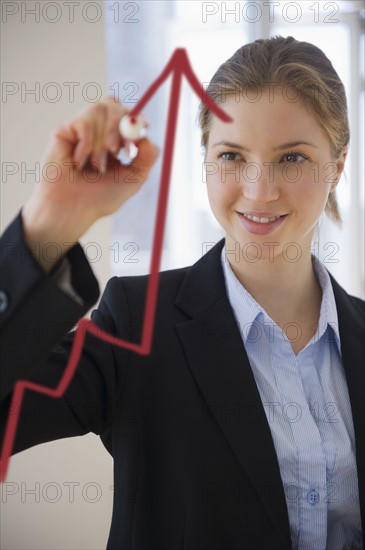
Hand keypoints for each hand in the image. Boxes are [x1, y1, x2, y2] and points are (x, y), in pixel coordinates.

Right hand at [22, 96, 158, 271]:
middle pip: (113, 103)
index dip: (135, 120)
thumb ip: (146, 158)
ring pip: (99, 109)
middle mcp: (97, 132)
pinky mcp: (63, 131)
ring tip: (96, 165)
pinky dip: (87, 144)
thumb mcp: (133, 179)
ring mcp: (79, 130)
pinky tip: (79, 162)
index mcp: (114, 140)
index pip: (127, 115)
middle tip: (118, 150)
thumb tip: (148, 137)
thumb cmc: (100, 198)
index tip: (139, 135)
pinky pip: (83, 123)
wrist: (73, 209)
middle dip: (120, 126)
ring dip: (102, 141)